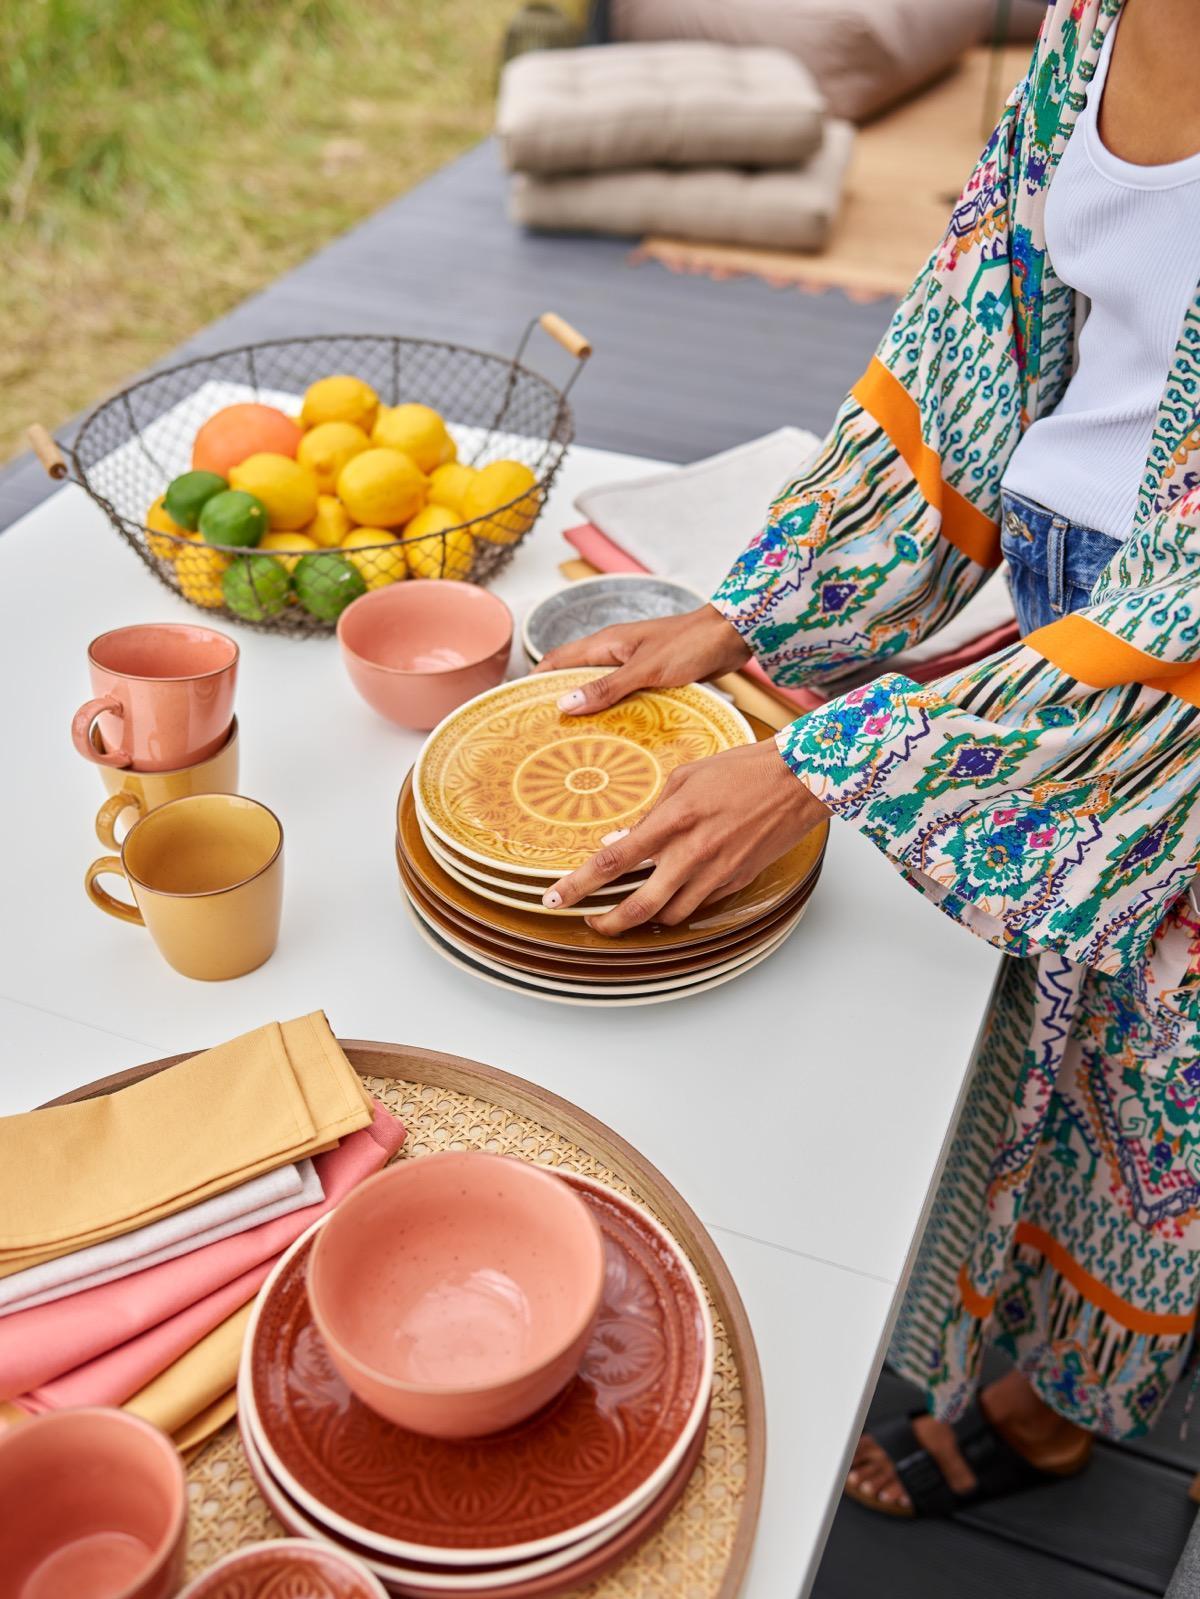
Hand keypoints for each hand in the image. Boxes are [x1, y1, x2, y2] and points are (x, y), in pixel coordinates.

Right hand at [531, 604, 750, 714]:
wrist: (732, 636)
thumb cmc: (690, 645)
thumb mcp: (645, 669)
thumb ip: (607, 687)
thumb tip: (564, 704)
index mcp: (605, 644)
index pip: (557, 660)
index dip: (536, 681)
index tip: (521, 708)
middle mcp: (614, 654)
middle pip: (576, 678)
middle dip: (560, 702)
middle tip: (546, 736)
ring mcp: (633, 666)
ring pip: (600, 690)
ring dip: (590, 711)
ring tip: (576, 743)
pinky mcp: (652, 678)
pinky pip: (624, 697)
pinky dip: (616, 714)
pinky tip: (616, 736)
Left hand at [542, 739, 829, 933]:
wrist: (798, 781)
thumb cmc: (741, 770)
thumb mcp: (685, 778)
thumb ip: (651, 814)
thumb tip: (618, 844)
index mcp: (674, 819)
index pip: (613, 861)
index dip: (579, 885)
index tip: (556, 899)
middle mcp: (693, 852)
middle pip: (639, 905)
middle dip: (609, 923)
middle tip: (593, 925)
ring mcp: (717, 872)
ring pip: (670, 915)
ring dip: (645, 919)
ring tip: (628, 912)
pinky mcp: (737, 882)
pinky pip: (700, 906)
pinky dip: (679, 908)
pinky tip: (670, 899)